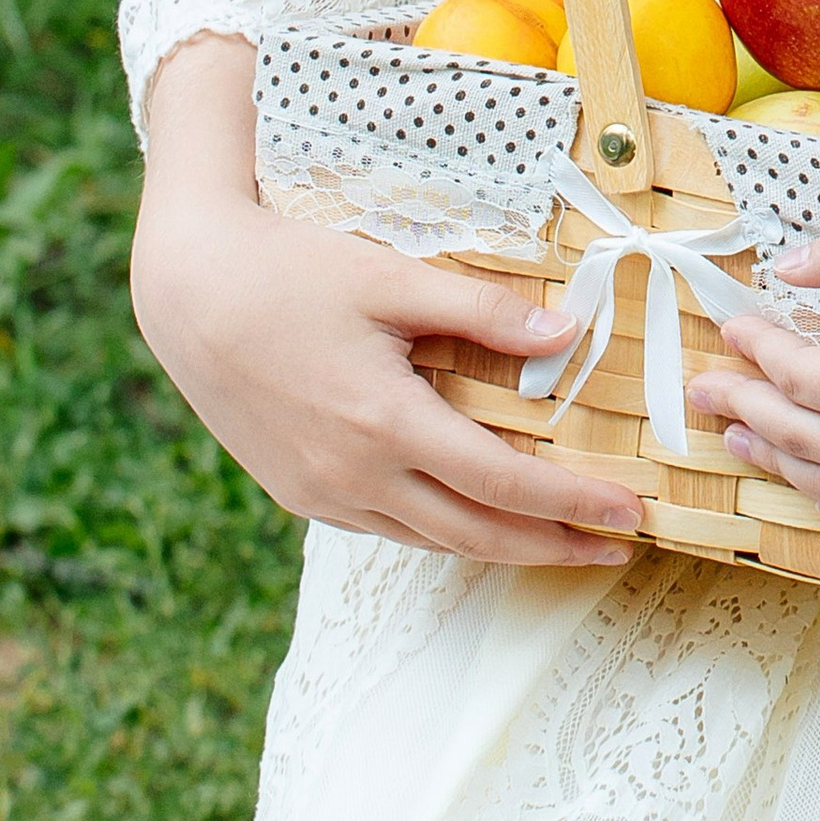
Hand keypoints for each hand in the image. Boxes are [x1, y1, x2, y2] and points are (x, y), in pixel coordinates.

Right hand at [132, 33, 644, 567]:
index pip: (504, 483)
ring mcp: (323, 493)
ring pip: (432, 541)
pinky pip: (390, 528)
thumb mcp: (391, 278)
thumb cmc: (291, 273)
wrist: (189, 293)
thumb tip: (566, 336)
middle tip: (618, 546)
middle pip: (476, 534)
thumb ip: (483, 312)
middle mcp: (354, 476)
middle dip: (554, 546)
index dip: (573, 503)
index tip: (630, 513)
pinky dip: (444, 530)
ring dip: (502, 547)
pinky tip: (477, 516)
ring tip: (562, 542)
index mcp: (385, 423)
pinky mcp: (300, 494)